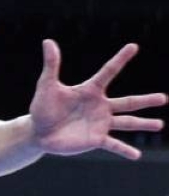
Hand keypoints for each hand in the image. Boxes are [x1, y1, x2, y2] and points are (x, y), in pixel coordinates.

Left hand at [30, 39, 165, 159]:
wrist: (38, 131)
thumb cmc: (43, 106)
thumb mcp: (47, 84)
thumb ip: (51, 64)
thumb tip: (48, 41)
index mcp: (90, 90)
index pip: (108, 71)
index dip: (120, 59)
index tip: (134, 46)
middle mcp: (100, 106)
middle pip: (128, 102)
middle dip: (146, 100)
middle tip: (164, 98)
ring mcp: (100, 123)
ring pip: (127, 123)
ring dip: (143, 124)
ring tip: (160, 124)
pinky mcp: (96, 139)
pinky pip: (113, 145)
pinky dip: (124, 150)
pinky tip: (136, 155)